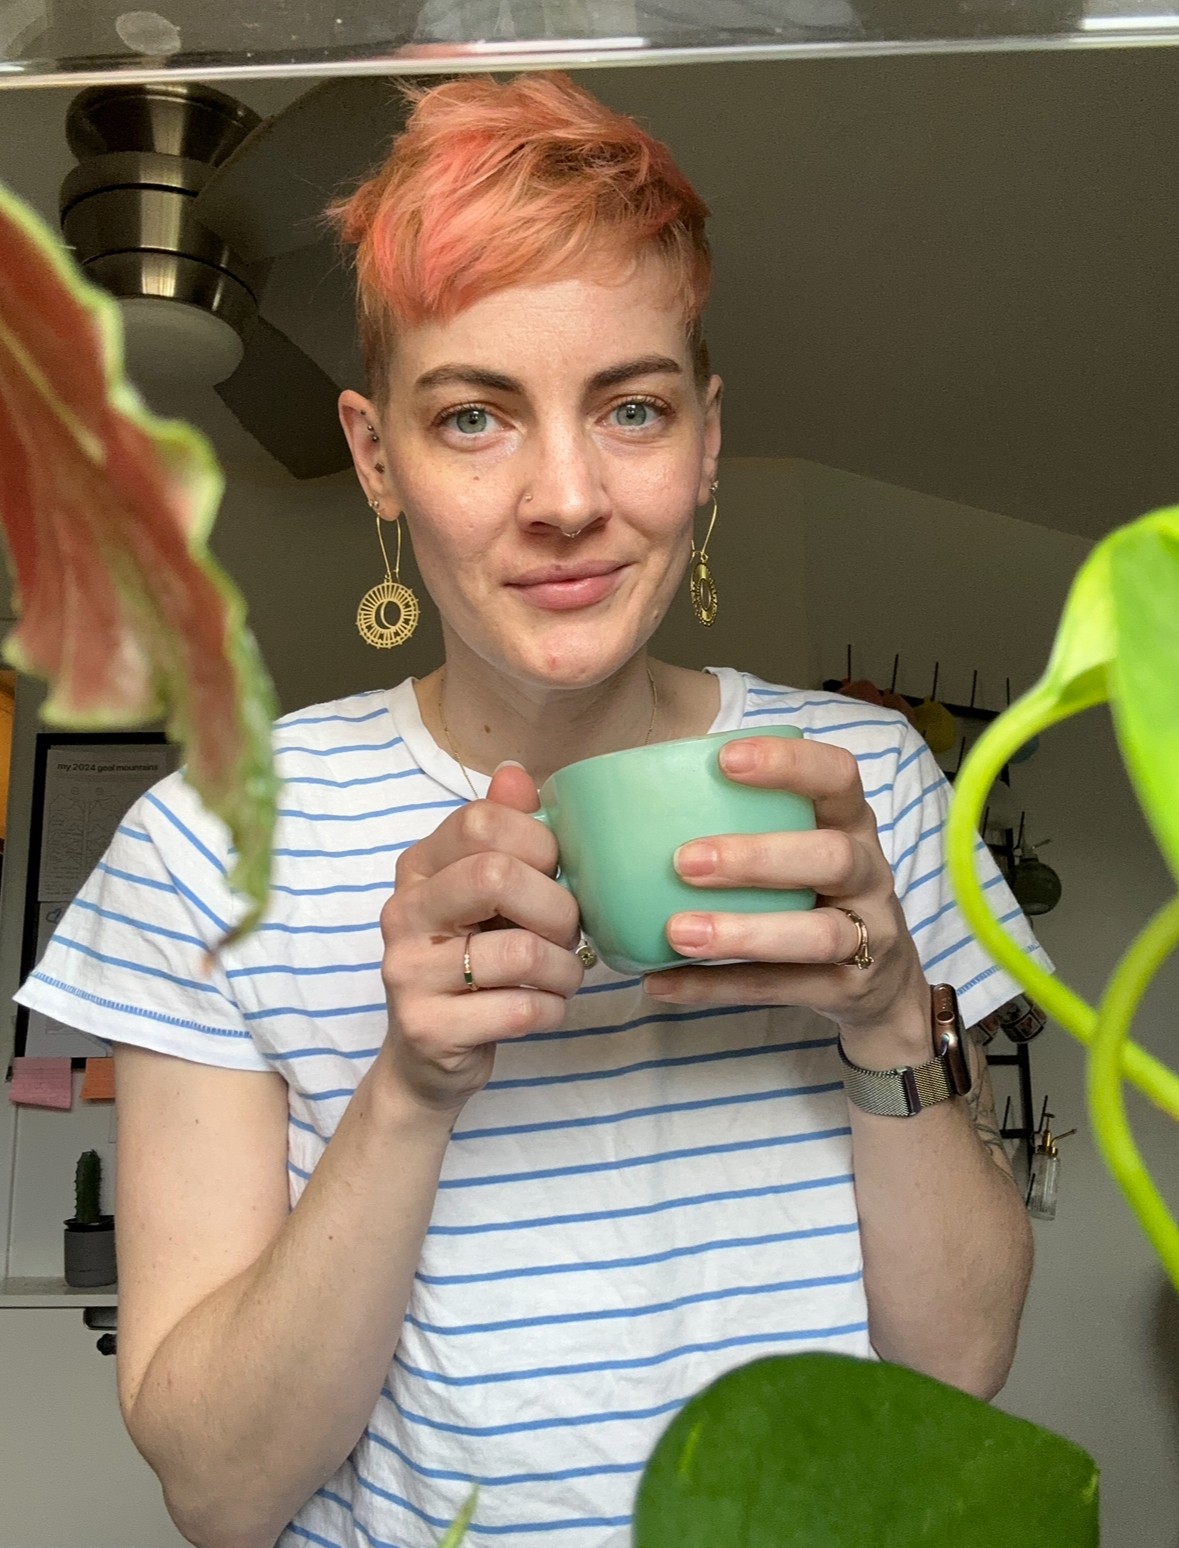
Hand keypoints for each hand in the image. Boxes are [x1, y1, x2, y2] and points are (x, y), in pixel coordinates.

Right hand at [376, 763, 582, 1114]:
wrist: (426, 1060)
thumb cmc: (470, 965)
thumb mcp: (484, 896)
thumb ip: (502, 832)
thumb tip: (514, 771)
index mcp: (418, 868)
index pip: (482, 821)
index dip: (540, 845)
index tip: (554, 875)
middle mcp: (402, 912)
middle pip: (496, 875)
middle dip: (558, 907)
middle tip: (568, 932)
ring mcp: (406, 971)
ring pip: (520, 950)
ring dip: (565, 968)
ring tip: (561, 976)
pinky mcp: (427, 1027)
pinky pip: (521, 1009)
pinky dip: (552, 1009)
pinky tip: (544, 1008)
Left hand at [643, 736, 929, 1047]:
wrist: (881, 984)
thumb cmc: (817, 892)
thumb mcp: (805, 847)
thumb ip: (750, 822)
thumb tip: (637, 806)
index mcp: (852, 824)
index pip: (838, 777)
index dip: (789, 764)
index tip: (725, 760)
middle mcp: (869, 874)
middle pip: (832, 857)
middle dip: (758, 858)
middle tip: (684, 861)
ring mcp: (868, 936)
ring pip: (818, 935)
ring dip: (743, 933)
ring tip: (678, 933)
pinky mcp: (849, 990)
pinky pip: (782, 990)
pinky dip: (718, 988)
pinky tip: (662, 982)